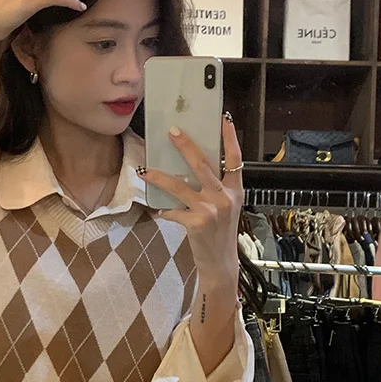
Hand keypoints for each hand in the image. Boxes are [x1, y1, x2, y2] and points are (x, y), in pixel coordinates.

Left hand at [138, 115, 243, 286]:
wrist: (221, 262)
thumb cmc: (220, 234)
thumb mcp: (226, 208)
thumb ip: (215, 189)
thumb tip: (189, 170)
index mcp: (234, 190)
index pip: (235, 158)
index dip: (230, 138)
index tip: (224, 119)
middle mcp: (224, 197)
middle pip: (202, 164)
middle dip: (185, 145)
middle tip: (172, 131)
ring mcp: (210, 210)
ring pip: (180, 186)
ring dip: (160, 177)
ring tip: (145, 170)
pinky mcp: (196, 223)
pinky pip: (173, 211)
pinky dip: (163, 210)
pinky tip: (157, 210)